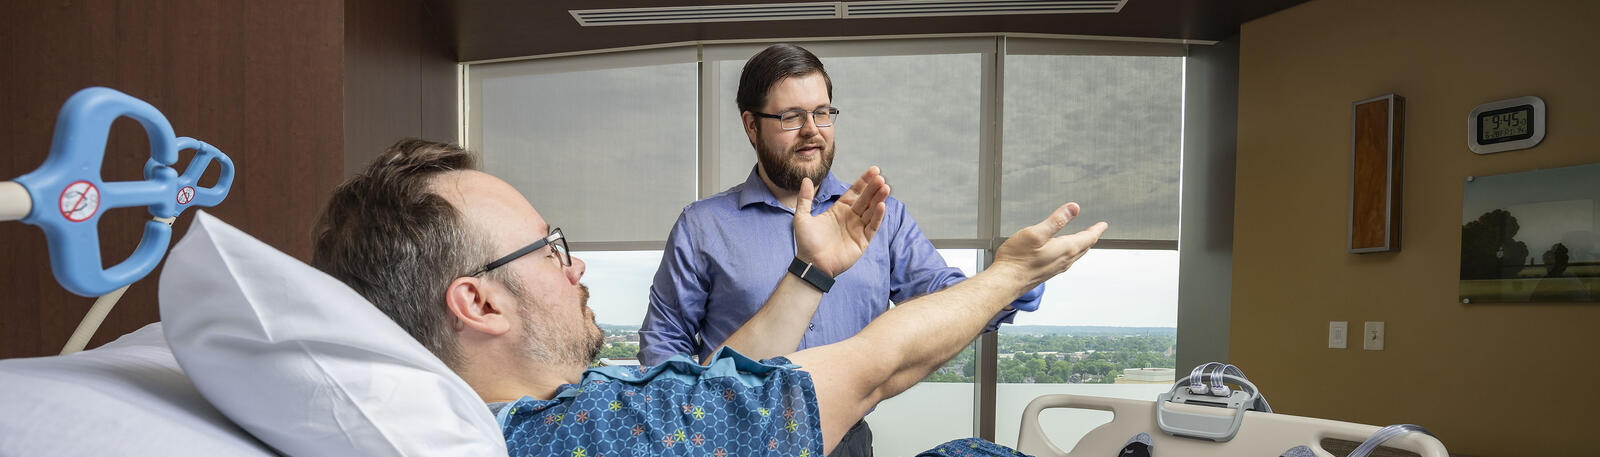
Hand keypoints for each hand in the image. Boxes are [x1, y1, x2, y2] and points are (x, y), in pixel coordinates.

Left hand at [794, 167, 888, 276]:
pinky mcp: (862, 241)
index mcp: (839, 209)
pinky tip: (881, 205)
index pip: (855, 191)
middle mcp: (851, 217)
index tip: (874, 170)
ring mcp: (858, 228)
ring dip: (878, 199)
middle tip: (880, 177)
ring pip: (871, 210)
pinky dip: (877, 216)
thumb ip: (805, 199)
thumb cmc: (806, 243)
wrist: (811, 265)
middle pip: (865, 199)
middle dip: (873, 188)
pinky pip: (872, 226)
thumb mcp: (802, 217)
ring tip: (884, 187)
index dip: (864, 181)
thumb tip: (807, 179)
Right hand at [991, 203, 1107, 288]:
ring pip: (1075, 255)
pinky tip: (1063, 252)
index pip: (1087, 238)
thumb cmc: (1017, 259)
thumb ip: (1056, 220)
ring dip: (1081, 246)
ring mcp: (1056, 268)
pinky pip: (1065, 261)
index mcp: (1065, 249)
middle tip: (1096, 231)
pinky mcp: (1047, 272)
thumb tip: (1073, 208)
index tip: (1103, 225)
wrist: (1005, 282)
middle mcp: (1064, 260)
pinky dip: (1070, 253)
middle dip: (1090, 237)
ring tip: (1083, 240)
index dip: (1096, 229)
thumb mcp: (1036, 233)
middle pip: (1083, 247)